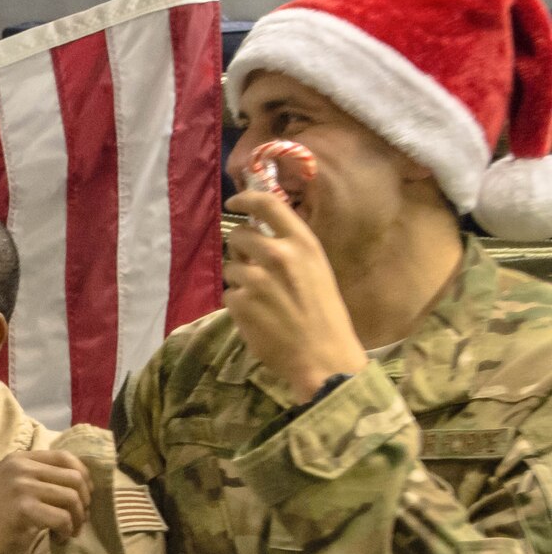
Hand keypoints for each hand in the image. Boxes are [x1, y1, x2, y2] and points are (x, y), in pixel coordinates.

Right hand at [0, 451, 89, 553]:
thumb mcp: (15, 487)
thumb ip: (40, 478)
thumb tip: (82, 481)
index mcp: (19, 459)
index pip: (65, 457)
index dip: (83, 477)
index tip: (83, 497)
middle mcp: (20, 467)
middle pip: (74, 477)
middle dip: (84, 501)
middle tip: (78, 519)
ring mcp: (21, 486)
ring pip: (72, 498)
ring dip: (77, 519)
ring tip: (69, 531)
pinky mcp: (24, 509)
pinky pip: (62, 518)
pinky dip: (66, 531)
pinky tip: (58, 539)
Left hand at [222, 191, 367, 398]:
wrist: (323, 355)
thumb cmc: (325, 313)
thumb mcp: (316, 269)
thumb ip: (289, 249)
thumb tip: (258, 235)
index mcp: (303, 243)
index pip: (267, 204)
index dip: (245, 198)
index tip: (234, 201)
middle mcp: (278, 254)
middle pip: (238, 235)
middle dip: (240, 249)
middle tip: (253, 266)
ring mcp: (255, 278)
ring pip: (230, 267)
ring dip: (239, 279)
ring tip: (261, 298)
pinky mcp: (240, 302)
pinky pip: (228, 293)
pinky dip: (237, 303)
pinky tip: (257, 315)